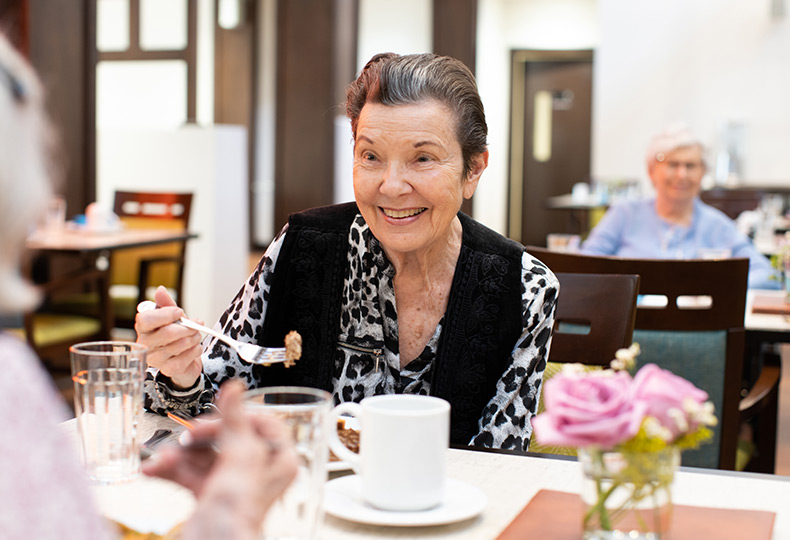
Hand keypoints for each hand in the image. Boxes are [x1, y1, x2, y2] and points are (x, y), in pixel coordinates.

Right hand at [135, 286, 202, 388]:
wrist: (185, 359)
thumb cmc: (176, 336)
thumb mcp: (173, 317)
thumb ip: (167, 304)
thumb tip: (160, 289)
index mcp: (143, 328)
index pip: (146, 320)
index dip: (165, 315)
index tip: (179, 313)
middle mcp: (145, 344)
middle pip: (166, 333)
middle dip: (187, 327)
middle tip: (196, 325)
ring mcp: (155, 359)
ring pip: (178, 345)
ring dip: (193, 338)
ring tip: (196, 336)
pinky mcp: (168, 370)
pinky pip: (185, 357)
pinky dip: (195, 350)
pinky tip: (195, 348)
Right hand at [144, 380, 297, 538]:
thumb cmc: (235, 515)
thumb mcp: (239, 459)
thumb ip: (235, 421)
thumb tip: (235, 388)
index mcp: (278, 460)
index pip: (264, 422)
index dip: (240, 415)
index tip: (219, 414)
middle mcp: (259, 471)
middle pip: (229, 437)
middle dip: (199, 437)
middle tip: (186, 436)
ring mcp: (233, 484)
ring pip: (205, 456)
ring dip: (179, 455)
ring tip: (162, 457)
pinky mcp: (211, 496)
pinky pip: (191, 474)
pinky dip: (173, 470)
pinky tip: (155, 469)